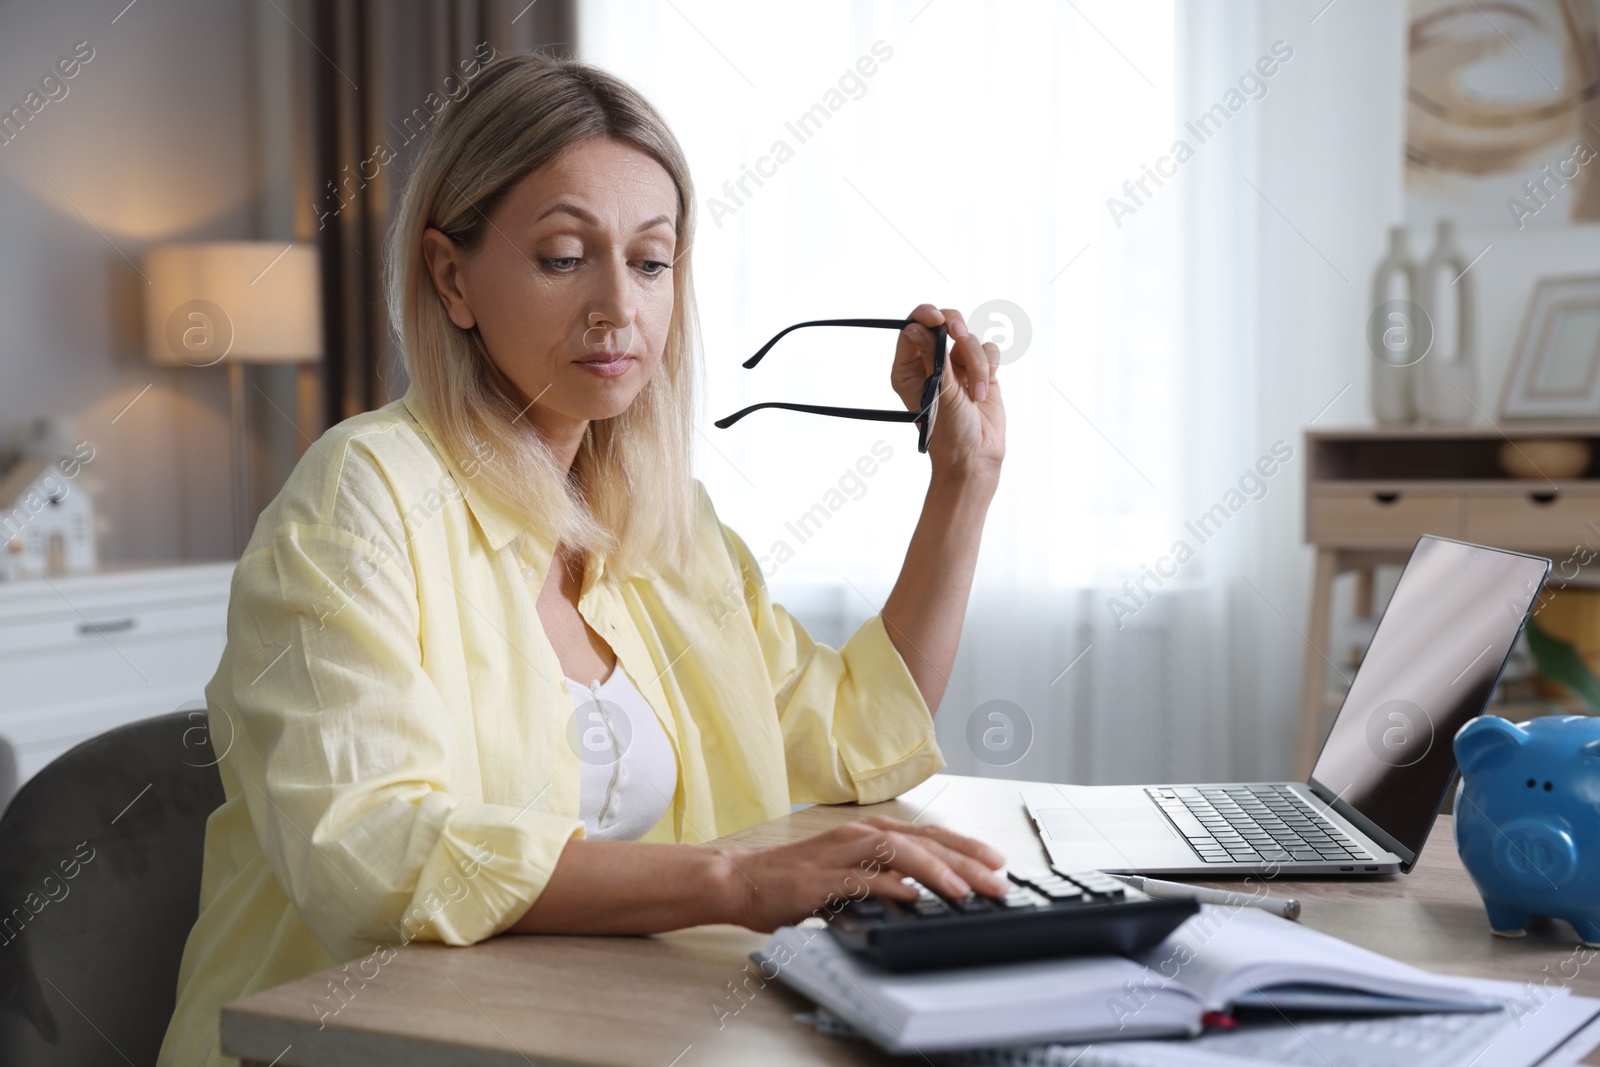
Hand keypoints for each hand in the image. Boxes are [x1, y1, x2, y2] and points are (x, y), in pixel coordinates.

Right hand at [722, 815, 1007, 932]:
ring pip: (896, 852)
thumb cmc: (794, 879)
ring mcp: (838, 854)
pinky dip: (887, 885)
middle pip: (922, 841)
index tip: (997, 862)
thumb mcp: (849, 874)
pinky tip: (910, 895)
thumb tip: (925, 894)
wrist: (741, 880)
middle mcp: (857, 836)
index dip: (965, 847)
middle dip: (964, 861)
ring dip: (934, 871)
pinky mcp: (819, 879)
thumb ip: (883, 879)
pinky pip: (858, 879)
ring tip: (963, 891)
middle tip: (995, 881)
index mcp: (868, 833)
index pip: (928, 835)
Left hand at [890, 304, 1004, 481]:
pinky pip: (988, 350)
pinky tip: (983, 391)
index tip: (938, 319)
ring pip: (969, 339)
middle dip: (954, 327)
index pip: (912, 329)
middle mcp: (932, 363)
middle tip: (960, 335)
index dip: (925, 316)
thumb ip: (931, 357)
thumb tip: (914, 327)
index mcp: (910, 369)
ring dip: (976, 363)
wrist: (975, 456)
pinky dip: (989, 367)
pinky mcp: (982, 371)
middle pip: (943, 323)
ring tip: (975, 394)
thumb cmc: (949, 433)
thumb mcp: (938, 392)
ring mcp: (958, 366)